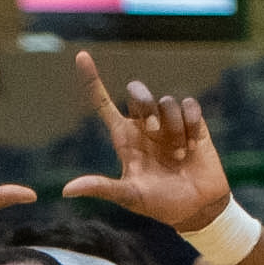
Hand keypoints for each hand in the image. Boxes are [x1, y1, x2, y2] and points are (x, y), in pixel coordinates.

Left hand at [62, 51, 230, 229]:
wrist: (197, 208)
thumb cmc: (160, 204)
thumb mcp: (129, 196)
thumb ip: (102, 188)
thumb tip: (66, 190)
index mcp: (124, 138)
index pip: (103, 104)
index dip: (91, 80)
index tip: (81, 56)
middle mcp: (144, 126)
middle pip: (137, 92)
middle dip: (146, 106)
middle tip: (155, 132)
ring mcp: (168, 123)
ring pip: (166, 101)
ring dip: (174, 129)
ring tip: (179, 156)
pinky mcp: (192, 123)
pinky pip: (189, 105)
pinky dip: (191, 125)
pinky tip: (193, 147)